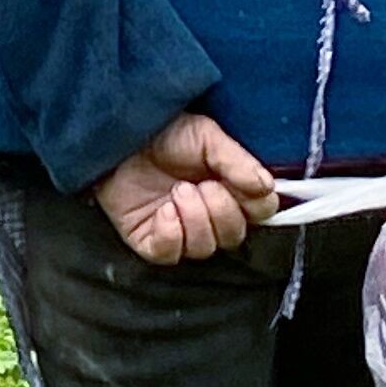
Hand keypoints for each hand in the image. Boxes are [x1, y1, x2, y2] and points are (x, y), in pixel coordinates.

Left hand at [94, 110, 279, 262]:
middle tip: (201, 185)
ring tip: (178, 191)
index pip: (260, 213)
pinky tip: (164, 211)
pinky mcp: (149, 240)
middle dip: (221, 211)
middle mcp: (206, 213)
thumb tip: (267, 187)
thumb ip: (238, 162)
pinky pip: (170, 254)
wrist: (118, 135)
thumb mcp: (206, 136)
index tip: (246, 186)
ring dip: (195, 219)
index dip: (257, 206)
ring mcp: (178, 229)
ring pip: (204, 248)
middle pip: (233, 236)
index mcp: (228, 187)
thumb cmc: (164, 131)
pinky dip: (170, 234)